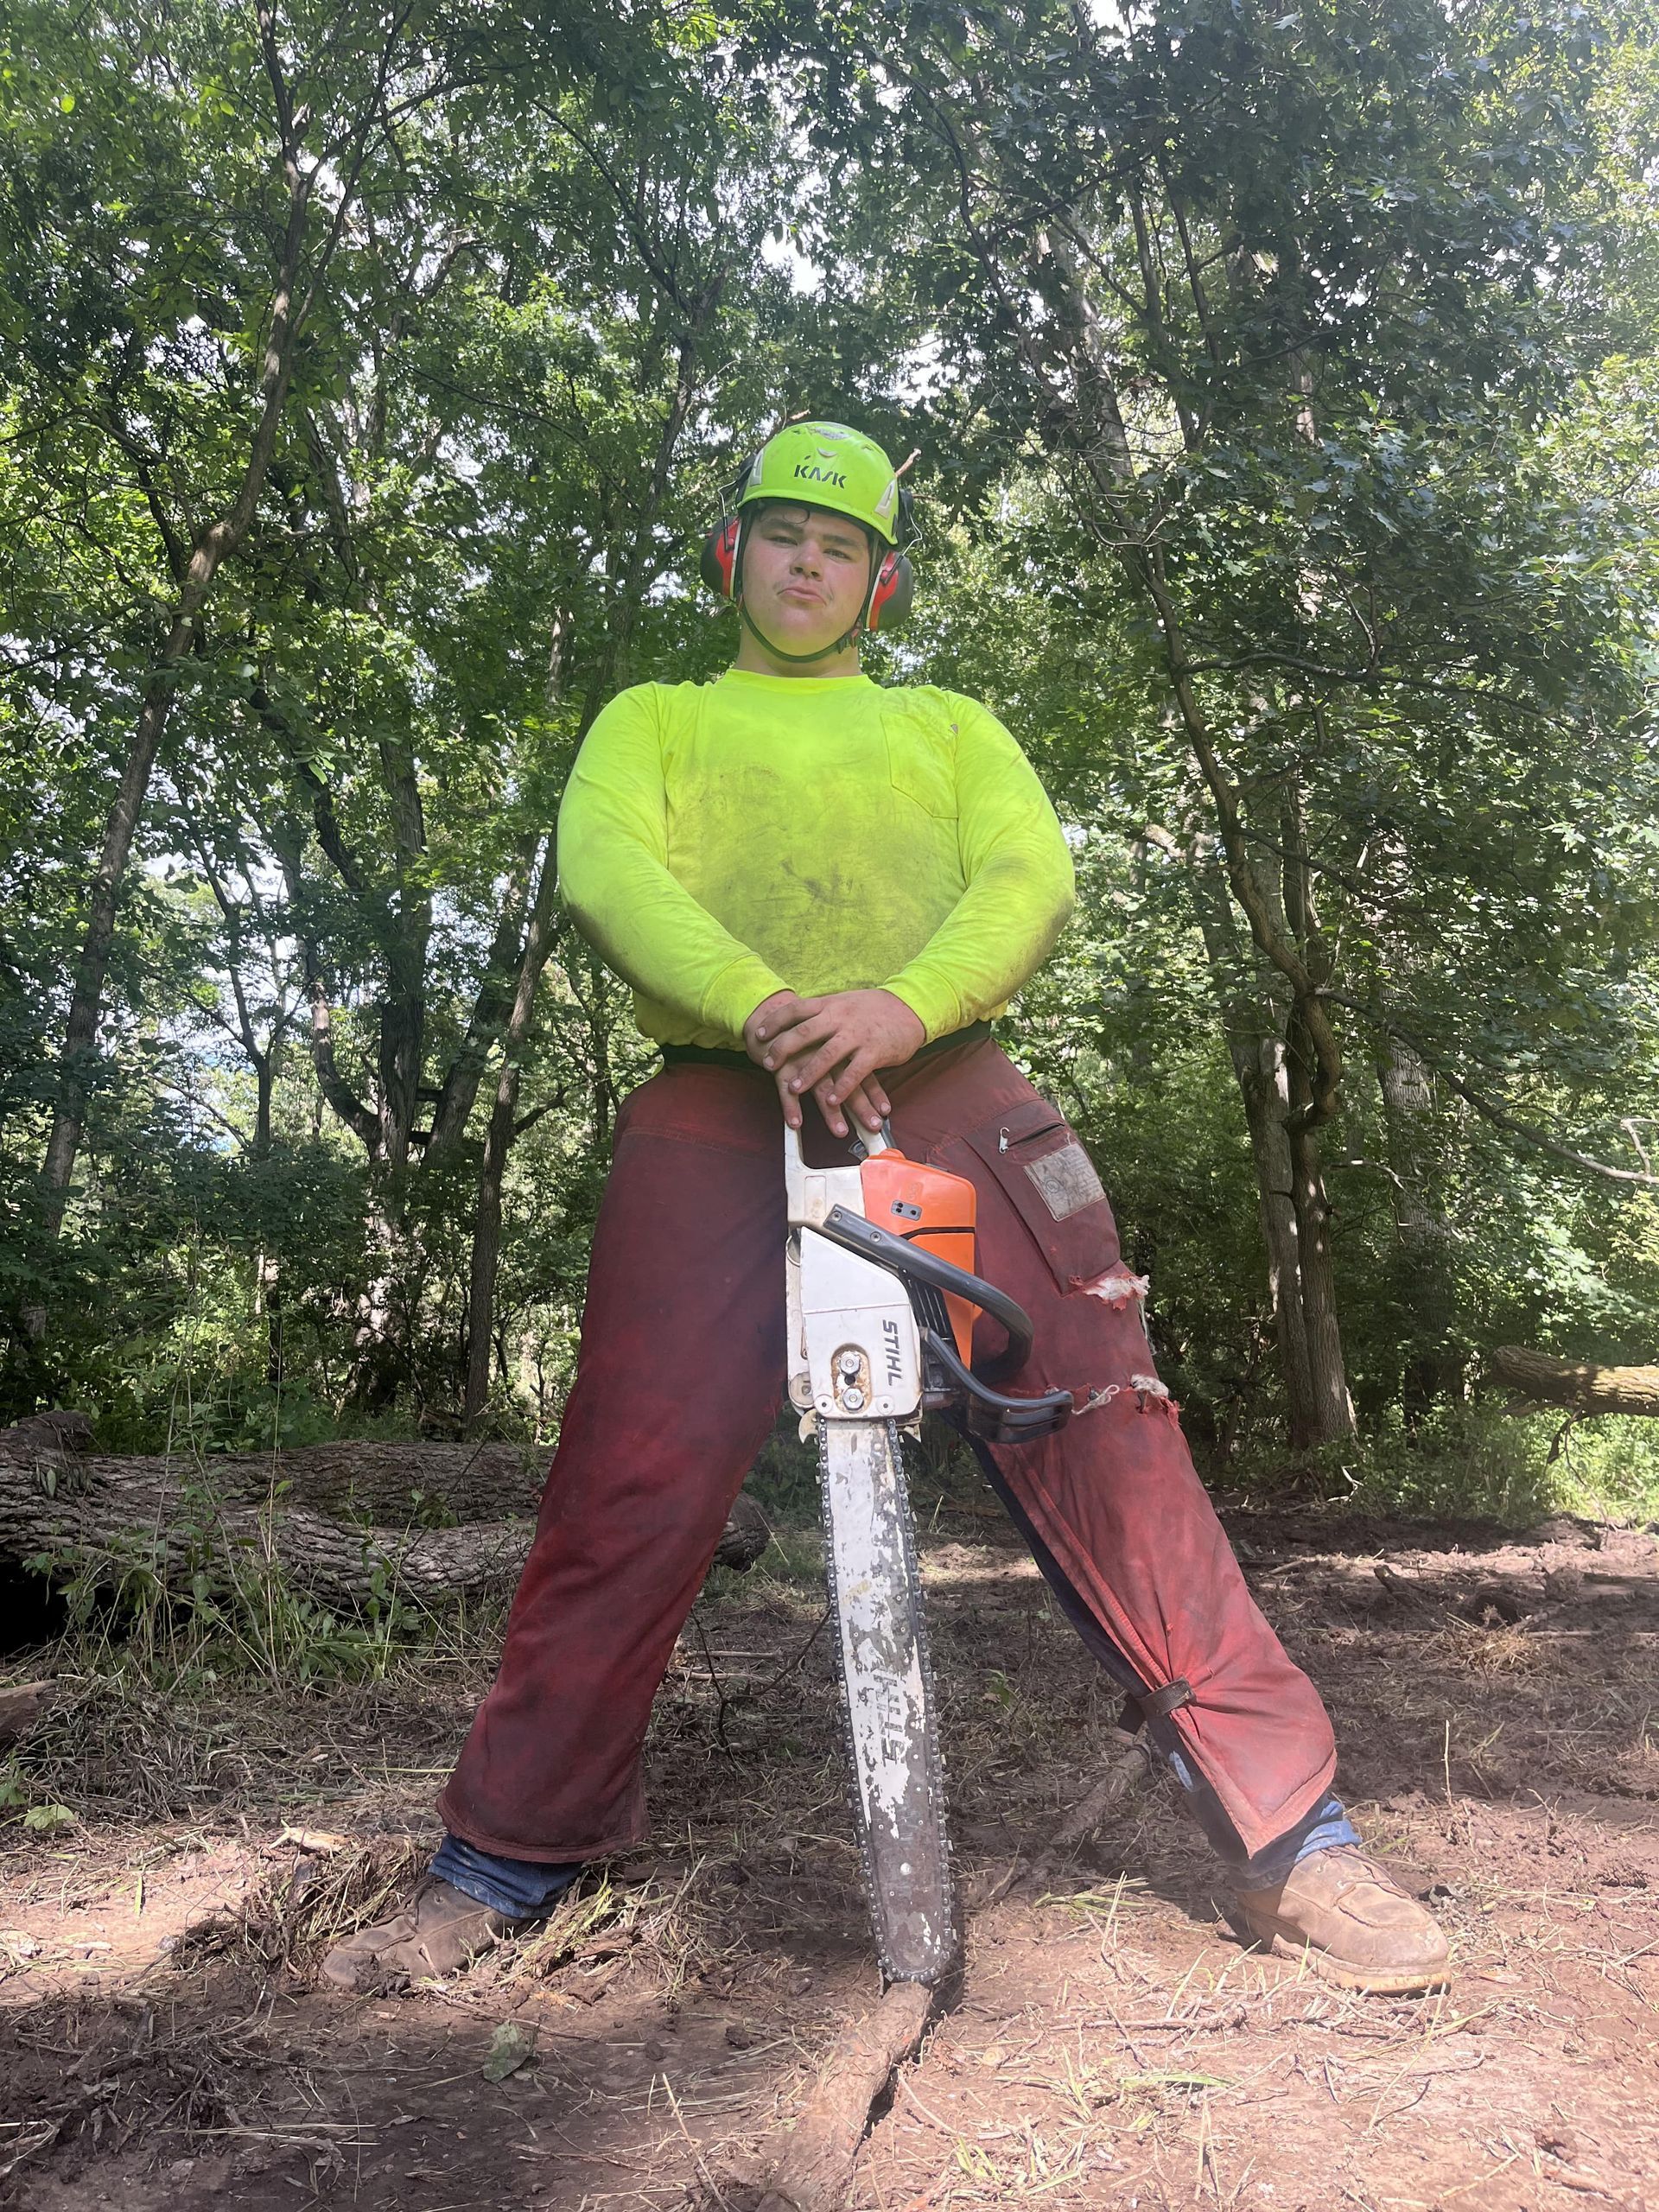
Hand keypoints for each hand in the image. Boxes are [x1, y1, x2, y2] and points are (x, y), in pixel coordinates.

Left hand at [744, 987, 924, 1139]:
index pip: (796, 1009)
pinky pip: (855, 1072)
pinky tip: (831, 1101)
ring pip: (827, 1055)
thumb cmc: (875, 1008)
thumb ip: (824, 1011)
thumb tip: (798, 1016)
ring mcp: (858, 1035)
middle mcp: (841, 1017)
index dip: (775, 1021)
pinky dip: (842, 1088)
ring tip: (794, 1088)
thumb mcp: (846, 1002)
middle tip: (768, 1064)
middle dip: (784, 1048)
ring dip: (809, 1073)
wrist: (911, 1007)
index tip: (758, 1033)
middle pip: (805, 1032)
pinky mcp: (875, 1051)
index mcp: (831, 1005)